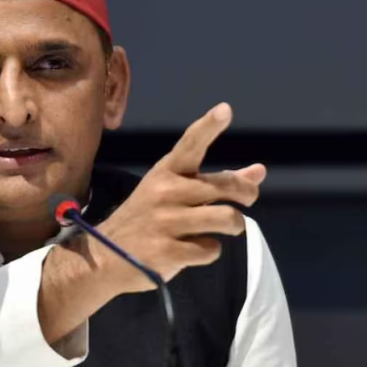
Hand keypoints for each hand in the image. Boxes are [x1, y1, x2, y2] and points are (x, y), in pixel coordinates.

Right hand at [94, 103, 266, 293]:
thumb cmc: (147, 219)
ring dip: (233, 226)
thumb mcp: (174, 193)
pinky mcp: (168, 251)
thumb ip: (217, 182)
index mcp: (165, 173)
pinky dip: (209, 251)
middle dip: (245, 195)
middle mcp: (165, 192)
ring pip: (227, 219)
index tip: (225, 109)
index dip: (209, 126)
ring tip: (221, 228)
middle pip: (225, 188)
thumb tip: (260, 171)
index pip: (190, 145)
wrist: (106, 257)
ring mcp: (166, 222)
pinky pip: (211, 249)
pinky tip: (192, 250)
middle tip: (247, 201)